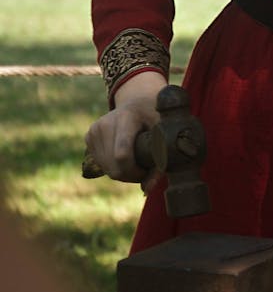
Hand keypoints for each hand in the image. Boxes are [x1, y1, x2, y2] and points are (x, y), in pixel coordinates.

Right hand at [84, 71, 164, 188]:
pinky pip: (100, 164)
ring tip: (136, 158)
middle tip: (144, 167)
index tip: (146, 169)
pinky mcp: (89, 135)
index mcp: (127, 118)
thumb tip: (146, 190)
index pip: (122, 155)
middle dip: (130, 175)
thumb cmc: (156, 118)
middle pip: (114, 167)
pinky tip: (124, 154)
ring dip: (122, 171)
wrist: (138, 101)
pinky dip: (113, 166)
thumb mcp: (164, 133)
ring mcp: (95, 129)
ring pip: (106, 169)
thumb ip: (160, 161)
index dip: (134, 171)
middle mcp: (106, 122)